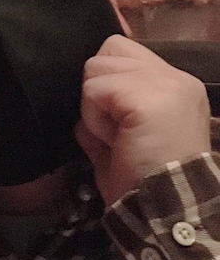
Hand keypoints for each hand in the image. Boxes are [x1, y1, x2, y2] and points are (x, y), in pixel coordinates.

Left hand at [75, 35, 210, 205]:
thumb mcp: (122, 133)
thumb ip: (108, 104)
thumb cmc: (141, 179)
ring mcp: (165, 82)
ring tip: (117, 135)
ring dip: (94, 106)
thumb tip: (85, 91)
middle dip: (98, 90)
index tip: (113, 115)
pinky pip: (93, 90)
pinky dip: (94, 118)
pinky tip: (116, 140)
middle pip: (107, 51)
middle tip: (116, 129)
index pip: (122, 49)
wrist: (164, 210)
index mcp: (174, 85)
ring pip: (95, 68)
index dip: (105, 79)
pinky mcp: (147, 96)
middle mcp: (175, 77)